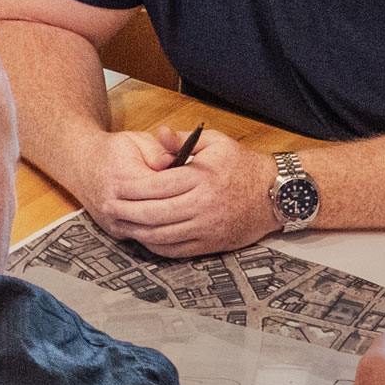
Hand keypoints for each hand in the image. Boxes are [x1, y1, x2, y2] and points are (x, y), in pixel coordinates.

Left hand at [76, 127, 276, 257]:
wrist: (277, 195)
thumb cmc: (243, 166)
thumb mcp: (217, 143)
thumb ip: (184, 140)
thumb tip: (159, 133)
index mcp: (201, 179)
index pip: (158, 186)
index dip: (133, 189)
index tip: (115, 187)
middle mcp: (203, 206)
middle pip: (155, 214)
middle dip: (127, 212)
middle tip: (108, 209)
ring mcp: (207, 229)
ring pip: (162, 235)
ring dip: (137, 232)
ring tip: (120, 224)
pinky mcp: (211, 245)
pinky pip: (176, 250)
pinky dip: (156, 246)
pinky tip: (144, 237)